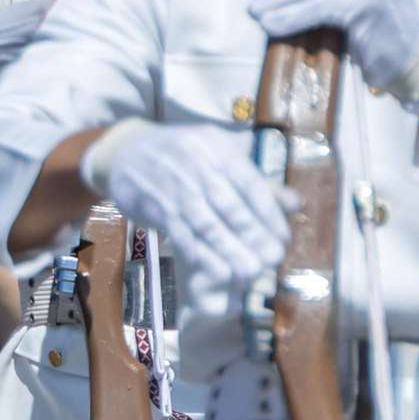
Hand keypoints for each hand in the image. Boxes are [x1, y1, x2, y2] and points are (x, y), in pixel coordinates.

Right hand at [83, 120, 295, 291]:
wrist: (124, 152)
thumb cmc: (182, 156)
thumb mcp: (218, 156)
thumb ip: (255, 181)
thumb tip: (294, 203)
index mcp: (216, 147)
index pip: (248, 182)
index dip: (268, 212)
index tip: (282, 238)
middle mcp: (193, 162)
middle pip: (227, 204)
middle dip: (252, 234)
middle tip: (272, 259)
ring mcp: (170, 184)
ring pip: (204, 221)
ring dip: (228, 249)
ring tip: (250, 272)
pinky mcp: (152, 204)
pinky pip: (180, 232)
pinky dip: (199, 253)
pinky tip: (217, 270)